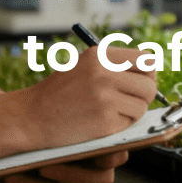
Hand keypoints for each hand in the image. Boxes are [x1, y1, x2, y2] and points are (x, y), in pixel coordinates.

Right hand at [21, 46, 155, 147]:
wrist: (31, 117)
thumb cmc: (59, 93)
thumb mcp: (84, 66)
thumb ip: (114, 65)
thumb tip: (150, 73)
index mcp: (100, 56)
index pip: (147, 60)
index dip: (148, 74)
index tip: (141, 83)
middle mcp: (104, 74)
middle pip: (149, 86)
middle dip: (144, 97)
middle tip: (130, 102)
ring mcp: (105, 98)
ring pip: (142, 107)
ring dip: (132, 113)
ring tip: (111, 112)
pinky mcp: (105, 122)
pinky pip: (129, 124)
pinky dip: (120, 126)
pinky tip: (100, 122)